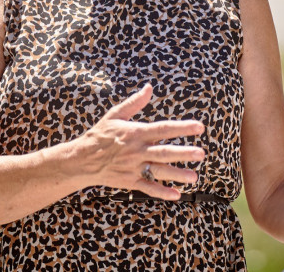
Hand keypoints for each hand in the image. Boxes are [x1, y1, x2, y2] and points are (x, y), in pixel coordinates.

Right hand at [75, 84, 205, 198]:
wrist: (81, 159)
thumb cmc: (100, 135)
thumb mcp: (115, 115)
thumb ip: (134, 102)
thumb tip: (149, 87)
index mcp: (136, 133)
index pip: (163, 129)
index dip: (182, 127)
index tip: (199, 127)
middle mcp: (137, 151)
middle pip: (164, 152)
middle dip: (184, 153)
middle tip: (201, 153)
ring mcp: (133, 167)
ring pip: (159, 171)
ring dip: (177, 174)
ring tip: (194, 177)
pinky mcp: (129, 181)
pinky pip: (148, 188)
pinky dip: (162, 192)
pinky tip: (177, 195)